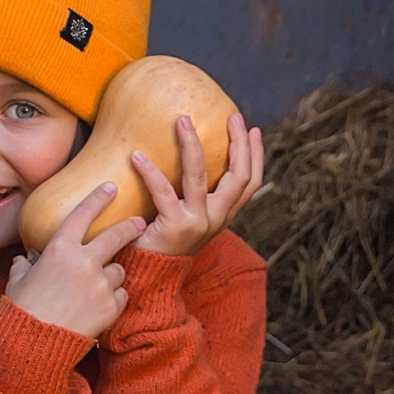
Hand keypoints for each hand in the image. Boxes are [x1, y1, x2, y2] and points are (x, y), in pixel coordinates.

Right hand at [4, 184, 146, 339]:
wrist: (36, 345)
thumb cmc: (22, 311)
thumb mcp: (17, 283)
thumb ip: (22, 267)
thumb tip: (21, 261)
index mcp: (59, 249)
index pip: (83, 214)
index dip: (98, 198)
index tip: (111, 187)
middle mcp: (83, 262)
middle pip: (116, 236)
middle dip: (131, 226)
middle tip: (140, 223)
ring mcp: (100, 284)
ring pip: (119, 270)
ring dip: (113, 274)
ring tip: (98, 287)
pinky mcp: (111, 306)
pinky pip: (121, 295)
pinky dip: (113, 299)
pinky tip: (99, 307)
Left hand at [130, 110, 264, 255]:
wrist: (150, 277)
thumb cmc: (164, 241)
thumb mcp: (189, 218)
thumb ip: (195, 196)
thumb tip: (189, 157)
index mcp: (223, 216)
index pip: (250, 184)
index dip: (257, 156)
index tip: (254, 130)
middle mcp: (216, 219)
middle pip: (239, 177)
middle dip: (239, 144)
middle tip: (233, 117)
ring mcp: (197, 223)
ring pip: (201, 177)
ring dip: (191, 145)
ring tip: (182, 121)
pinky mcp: (174, 227)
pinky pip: (163, 192)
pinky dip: (150, 172)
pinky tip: (137, 156)